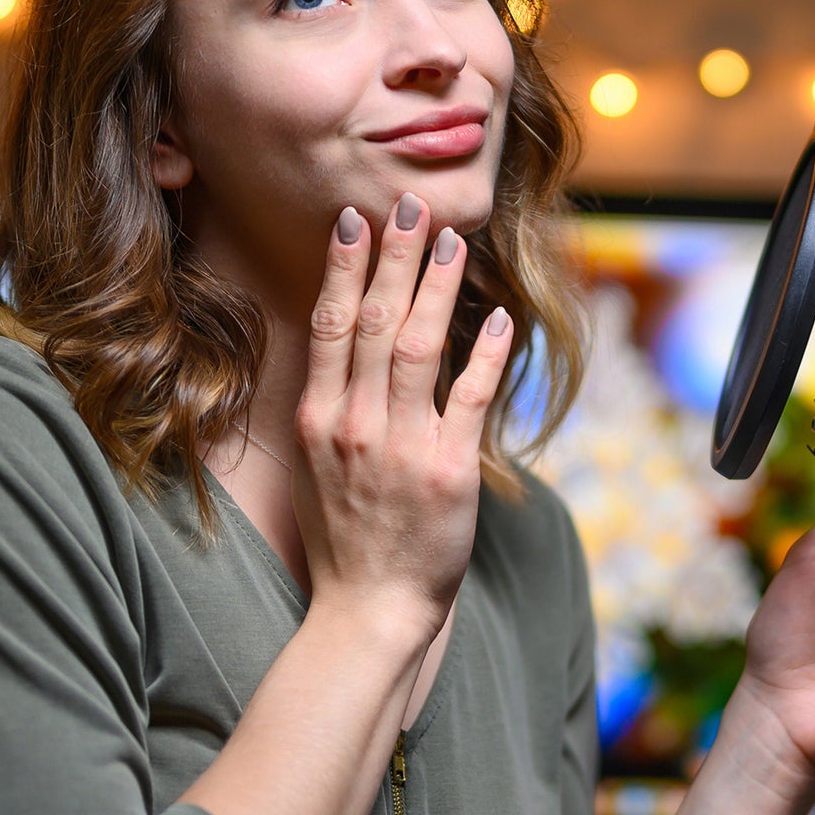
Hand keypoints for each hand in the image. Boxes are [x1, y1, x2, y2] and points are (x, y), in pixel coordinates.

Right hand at [291, 194, 512, 643]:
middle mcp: (355, 424)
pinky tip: (499, 318)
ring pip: (419, 347)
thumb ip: (331, 406)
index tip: (356, 222)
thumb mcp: (316, 467)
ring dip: (437, 288)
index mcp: (319, 420)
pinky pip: (469, 398)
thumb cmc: (345, 537)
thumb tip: (346, 348)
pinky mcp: (448, 470)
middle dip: (394, 257)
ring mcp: (401, 446)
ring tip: (452, 241)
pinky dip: (485, 354)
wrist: (368, 608)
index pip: (332, 326)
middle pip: (376, 322)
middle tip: (410, 205)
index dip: (346, 269)